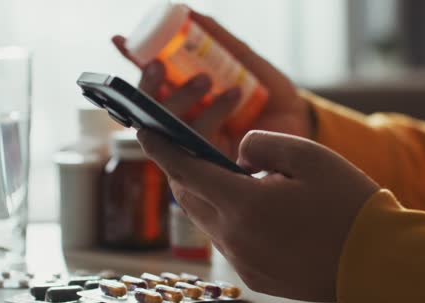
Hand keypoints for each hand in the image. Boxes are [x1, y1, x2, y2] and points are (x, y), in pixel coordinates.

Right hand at [113, 9, 311, 159]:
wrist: (304, 127)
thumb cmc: (273, 96)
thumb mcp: (246, 61)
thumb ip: (220, 40)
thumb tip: (190, 12)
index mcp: (186, 99)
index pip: (150, 82)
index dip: (131, 62)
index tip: (119, 40)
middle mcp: (184, 123)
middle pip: (149, 109)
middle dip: (150, 86)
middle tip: (161, 64)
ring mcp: (196, 146)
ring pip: (168, 128)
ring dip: (180, 99)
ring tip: (206, 78)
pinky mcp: (212, 166)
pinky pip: (197, 146)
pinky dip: (210, 116)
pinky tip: (233, 96)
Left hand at [137, 129, 378, 302]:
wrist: (377, 262)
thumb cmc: (349, 205)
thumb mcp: (309, 156)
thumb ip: (263, 145)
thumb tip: (238, 152)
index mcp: (244, 204)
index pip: (186, 171)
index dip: (162, 149)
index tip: (146, 133)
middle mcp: (234, 238)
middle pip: (190, 199)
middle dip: (185, 173)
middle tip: (194, 153)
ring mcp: (243, 263)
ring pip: (208, 222)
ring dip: (211, 199)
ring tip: (238, 182)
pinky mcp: (256, 279)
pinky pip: (229, 243)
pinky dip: (231, 222)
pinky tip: (259, 213)